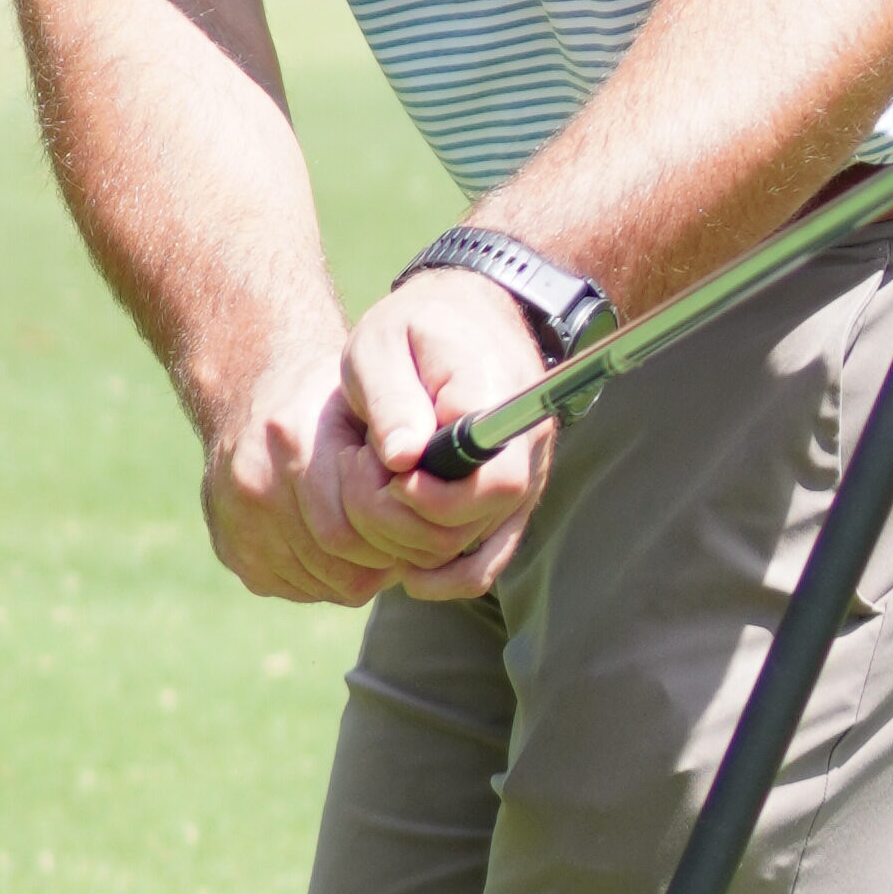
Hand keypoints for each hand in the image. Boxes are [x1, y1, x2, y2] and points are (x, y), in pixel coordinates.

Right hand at [198, 344, 407, 606]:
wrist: (247, 391)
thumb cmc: (325, 395)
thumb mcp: (371, 398)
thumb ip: (403, 443)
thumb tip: (445, 499)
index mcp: (290, 441)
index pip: (353, 531)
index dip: (397, 541)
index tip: (419, 526)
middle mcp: (253, 485)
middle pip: (338, 566)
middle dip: (381, 563)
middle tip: (408, 544)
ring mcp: (235, 523)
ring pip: (320, 583)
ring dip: (356, 573)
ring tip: (375, 539)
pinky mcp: (230, 549)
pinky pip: (295, 587)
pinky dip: (326, 576)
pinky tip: (337, 544)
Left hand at [339, 275, 555, 604]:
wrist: (465, 317)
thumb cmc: (414, 327)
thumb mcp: (383, 342)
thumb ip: (392, 397)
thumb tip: (403, 457)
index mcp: (498, 401)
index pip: (488, 479)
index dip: (429, 496)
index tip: (385, 472)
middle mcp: (525, 447)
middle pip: (476, 523)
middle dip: (406, 520)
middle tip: (367, 480)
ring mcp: (522, 480)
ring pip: (474, 548)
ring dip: (413, 545)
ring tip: (374, 501)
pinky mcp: (508, 504)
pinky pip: (488, 560)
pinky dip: (447, 576)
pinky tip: (408, 574)